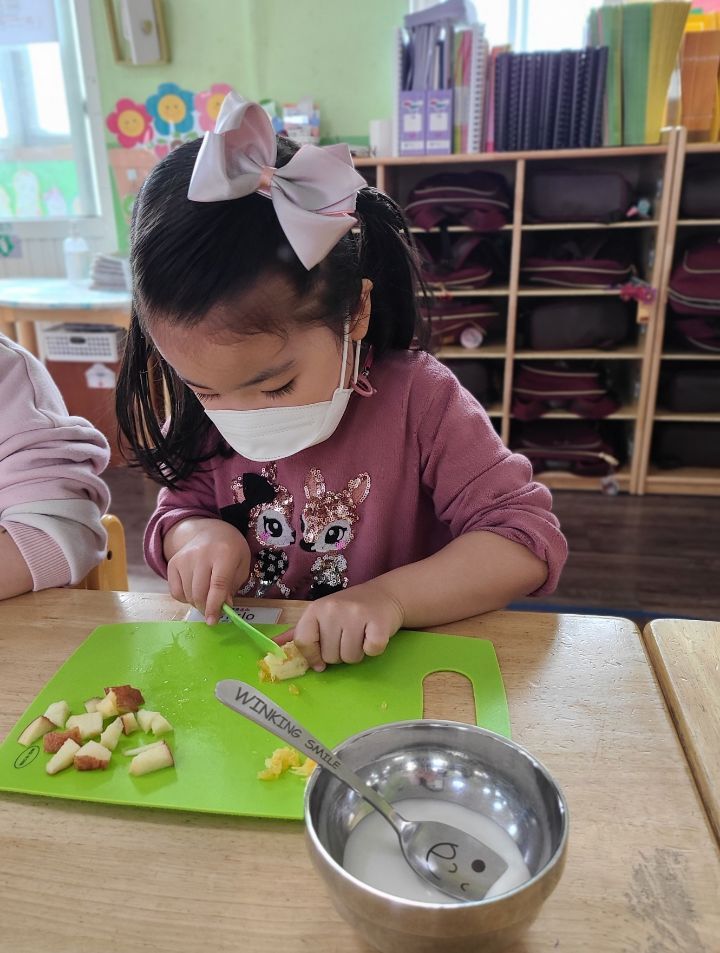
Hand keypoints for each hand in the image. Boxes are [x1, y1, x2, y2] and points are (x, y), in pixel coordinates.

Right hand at [166, 519, 250, 624]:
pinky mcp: (173, 563)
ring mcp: (184, 558)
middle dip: (206, 608)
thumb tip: (224, 606)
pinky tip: (194, 591)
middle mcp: (201, 554)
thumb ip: (233, 586)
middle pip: (199, 592)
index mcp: (224, 553)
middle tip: (213, 612)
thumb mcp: (241, 564)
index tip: (213, 621)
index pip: (217, 584)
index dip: (214, 606)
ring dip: (197, 603)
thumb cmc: (231, 549)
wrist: (209, 531)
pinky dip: (185, 598)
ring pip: (187, 594)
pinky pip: (175, 591)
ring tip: (206, 597)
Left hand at [277, 581, 404, 671]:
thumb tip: (274, 648)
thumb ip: (301, 633)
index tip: (321, 659)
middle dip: (340, 654)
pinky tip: (373, 634)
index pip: (303, 643)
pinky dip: (374, 649)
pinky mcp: (378, 622)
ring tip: (361, 635)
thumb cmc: (349, 609)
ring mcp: (356, 614)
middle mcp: (333, 609)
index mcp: (315, 609)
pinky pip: (371, 651)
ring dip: (357, 653)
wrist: (384, 595)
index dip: (312, 656)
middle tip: (348, 636)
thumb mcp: (322, 616)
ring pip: (350, 658)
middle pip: (329, 656)